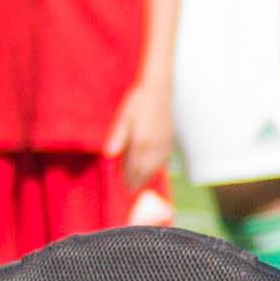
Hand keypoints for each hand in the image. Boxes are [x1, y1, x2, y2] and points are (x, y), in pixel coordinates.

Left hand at [109, 78, 176, 197]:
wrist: (159, 90)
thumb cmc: (138, 101)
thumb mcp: (123, 117)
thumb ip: (118, 137)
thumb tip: (109, 155)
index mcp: (141, 141)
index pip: (134, 166)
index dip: (128, 178)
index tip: (124, 187)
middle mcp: (154, 145)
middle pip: (146, 170)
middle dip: (138, 181)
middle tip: (131, 191)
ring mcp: (164, 143)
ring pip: (156, 166)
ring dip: (148, 176)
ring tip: (141, 184)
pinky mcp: (170, 138)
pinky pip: (165, 158)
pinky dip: (158, 167)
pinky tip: (154, 169)